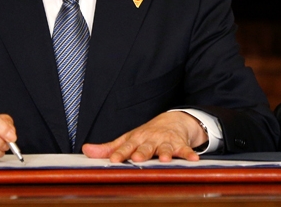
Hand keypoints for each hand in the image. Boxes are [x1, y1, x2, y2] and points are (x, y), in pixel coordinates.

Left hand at [82, 111, 208, 162]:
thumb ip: (109, 148)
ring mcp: (166, 142)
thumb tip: (86, 151)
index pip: (126, 147)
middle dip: (142, 152)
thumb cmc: (147, 134)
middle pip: (145, 147)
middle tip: (137, 158)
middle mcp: (150, 140)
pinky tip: (194, 160)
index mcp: (136, 139)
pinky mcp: (180, 144)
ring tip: (164, 159)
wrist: (173, 121)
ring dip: (165, 153)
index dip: (119, 153)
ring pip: (165, 148)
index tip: (113, 160)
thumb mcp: (128, 138)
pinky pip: (185, 150)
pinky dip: (189, 154)